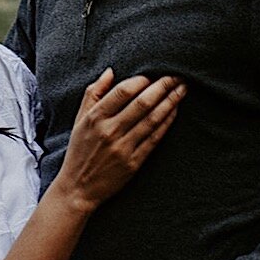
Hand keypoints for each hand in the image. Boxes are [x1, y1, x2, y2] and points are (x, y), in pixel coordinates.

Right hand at [57, 69, 184, 212]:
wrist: (78, 188)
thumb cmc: (79, 150)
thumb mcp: (79, 119)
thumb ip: (94, 93)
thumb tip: (110, 71)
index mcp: (95, 117)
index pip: (123, 91)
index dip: (142, 80)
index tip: (154, 74)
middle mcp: (109, 131)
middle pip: (142, 103)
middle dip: (163, 86)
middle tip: (177, 76)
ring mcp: (123, 148)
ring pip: (152, 119)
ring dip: (171, 102)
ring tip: (182, 89)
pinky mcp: (133, 163)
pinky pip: (155, 138)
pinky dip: (167, 122)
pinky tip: (175, 111)